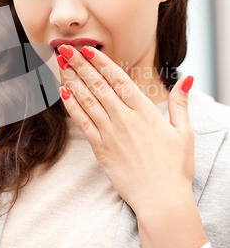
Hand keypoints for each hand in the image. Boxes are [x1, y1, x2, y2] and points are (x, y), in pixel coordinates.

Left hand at [56, 45, 194, 215]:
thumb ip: (180, 103)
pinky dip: (71, 106)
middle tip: (64, 48)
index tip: (87, 49)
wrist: (161, 200)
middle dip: (79, 64)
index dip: (100, 62)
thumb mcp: (184, 133)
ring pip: (87, 100)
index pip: (118, 79)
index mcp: (145, 112)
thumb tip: (187, 78)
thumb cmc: (175, 168)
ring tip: (60, 64)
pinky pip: (82, 123)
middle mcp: (125, 119)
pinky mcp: (100, 149)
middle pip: (98, 85)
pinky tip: (62, 92)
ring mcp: (110, 134)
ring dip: (72, 80)